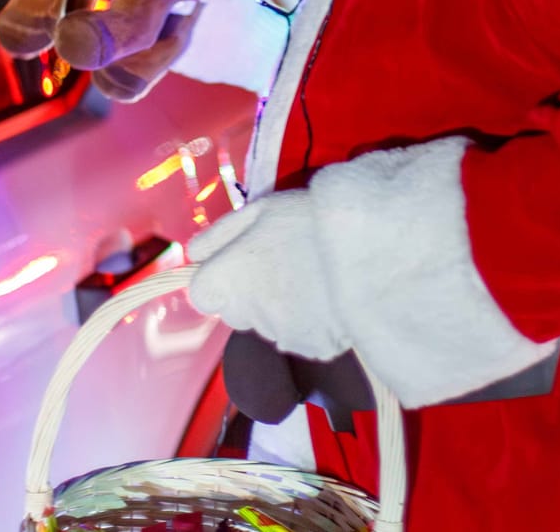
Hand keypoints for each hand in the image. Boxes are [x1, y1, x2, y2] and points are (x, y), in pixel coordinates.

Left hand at [187, 190, 347, 360]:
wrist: (366, 243)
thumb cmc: (308, 218)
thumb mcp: (259, 211)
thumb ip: (217, 235)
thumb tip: (192, 255)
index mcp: (227, 277)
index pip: (201, 293)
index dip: (219, 278)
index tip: (242, 264)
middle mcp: (245, 312)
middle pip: (234, 311)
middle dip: (248, 294)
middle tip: (281, 265)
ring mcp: (278, 333)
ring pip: (265, 325)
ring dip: (278, 307)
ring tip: (309, 277)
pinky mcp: (309, 348)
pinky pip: (297, 337)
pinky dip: (307, 323)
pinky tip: (325, 298)